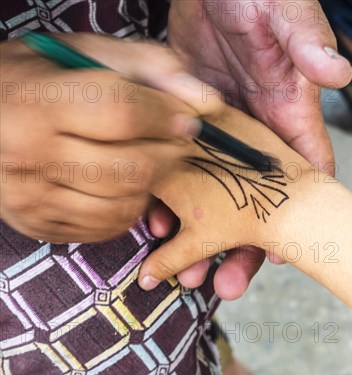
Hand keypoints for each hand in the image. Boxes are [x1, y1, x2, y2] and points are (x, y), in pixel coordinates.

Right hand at [0, 34, 222, 242]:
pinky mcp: (39, 225)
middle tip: (175, 139)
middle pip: (132, 167)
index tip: (185, 116)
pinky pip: (107, 227)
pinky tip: (123, 183)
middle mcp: (29, 155)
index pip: (123, 113)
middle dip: (170, 153)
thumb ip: (148, 64)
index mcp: (38, 101)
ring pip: (124, 204)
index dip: (166, 115)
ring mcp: (31, 197)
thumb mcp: (85, 52)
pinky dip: (130, 208)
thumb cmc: (37, 78)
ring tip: (148, 158)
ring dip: (152, 183)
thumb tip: (203, 98)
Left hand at [166, 0, 351, 295]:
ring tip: (187, 272)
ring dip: (204, 233)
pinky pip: (180, 167)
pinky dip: (170, 196)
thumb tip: (336, 72)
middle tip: (227, 283)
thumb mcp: (285, 12)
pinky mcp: (185, 117)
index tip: (285, 255)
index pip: (305, 167)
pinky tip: (154, 224)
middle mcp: (256, 127)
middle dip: (247, 244)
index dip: (299, 214)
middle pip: (258, 198)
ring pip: (216, 192)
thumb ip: (308, 42)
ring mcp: (219, 126)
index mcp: (287, 108)